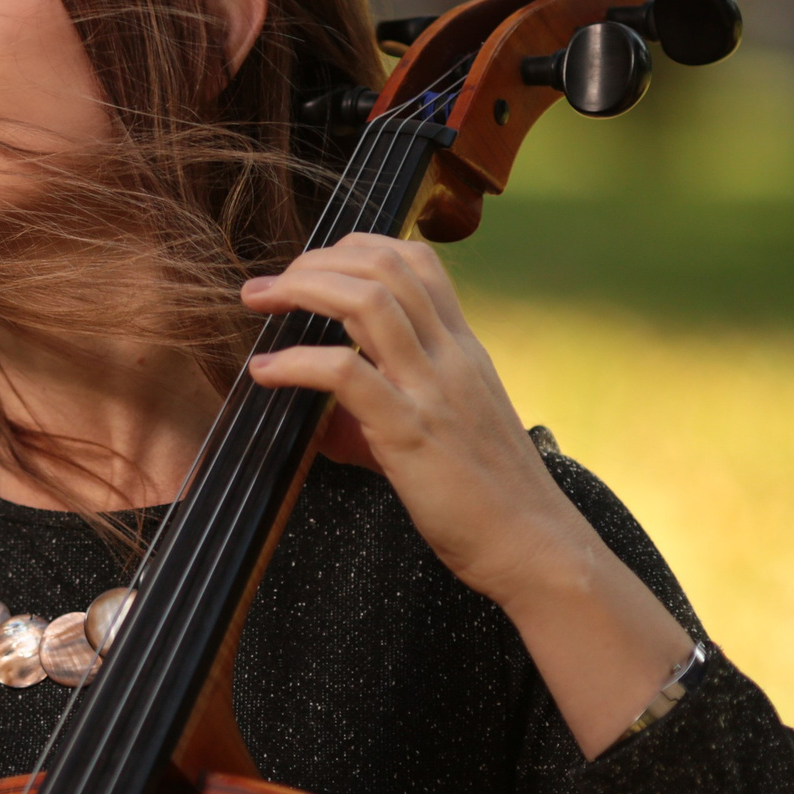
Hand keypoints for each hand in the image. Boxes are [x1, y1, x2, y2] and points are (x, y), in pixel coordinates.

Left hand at [243, 235, 688, 755]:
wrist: (535, 546)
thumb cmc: (487, 498)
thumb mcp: (442, 434)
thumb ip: (382, 414)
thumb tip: (321, 418)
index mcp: (462, 349)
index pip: (416, 260)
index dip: (356, 247)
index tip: (311, 268)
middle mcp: (451, 356)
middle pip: (384, 265)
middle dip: (316, 260)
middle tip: (270, 285)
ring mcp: (433, 390)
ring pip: (367, 301)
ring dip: (300, 290)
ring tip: (259, 302)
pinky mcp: (411, 433)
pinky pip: (346, 374)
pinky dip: (296, 363)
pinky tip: (266, 372)